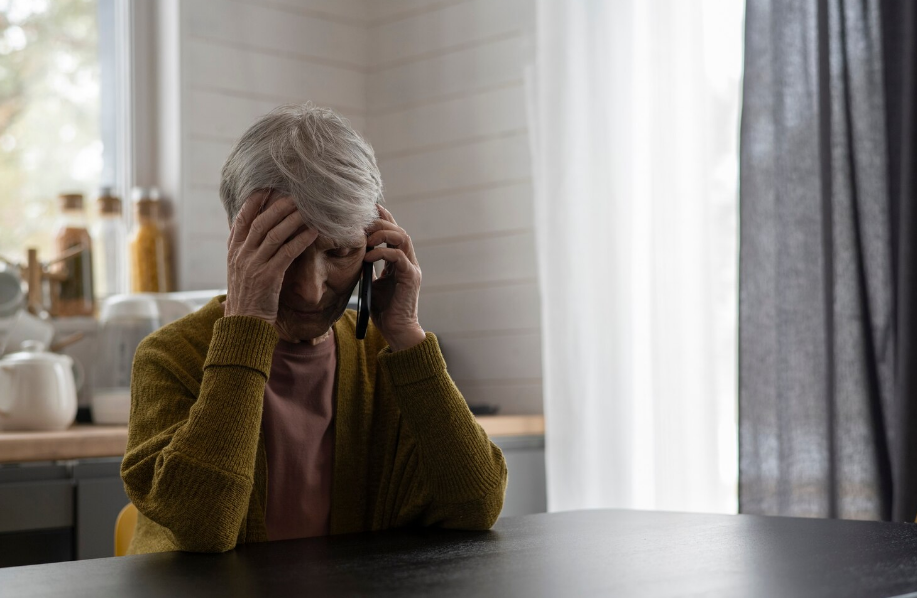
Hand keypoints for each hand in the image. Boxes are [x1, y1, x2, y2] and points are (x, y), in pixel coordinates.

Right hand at [224, 192, 317, 323]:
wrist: (244, 324)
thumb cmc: (248, 297)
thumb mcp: (240, 270)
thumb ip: (247, 251)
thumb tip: (258, 231)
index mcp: (233, 251)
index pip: (242, 219)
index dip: (254, 201)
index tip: (267, 188)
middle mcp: (241, 255)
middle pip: (260, 222)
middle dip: (278, 206)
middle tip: (295, 195)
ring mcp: (253, 265)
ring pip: (274, 235)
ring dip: (293, 220)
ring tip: (308, 209)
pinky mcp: (268, 277)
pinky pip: (287, 253)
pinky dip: (301, 240)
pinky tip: (313, 233)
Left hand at [365, 205, 424, 350]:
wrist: (396, 331)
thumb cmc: (384, 310)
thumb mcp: (371, 284)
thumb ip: (369, 269)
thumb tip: (355, 256)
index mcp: (400, 261)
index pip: (393, 233)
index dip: (382, 219)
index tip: (367, 210)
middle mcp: (409, 261)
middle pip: (399, 230)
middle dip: (380, 223)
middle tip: (362, 224)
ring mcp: (412, 268)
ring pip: (403, 238)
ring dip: (383, 234)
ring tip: (367, 238)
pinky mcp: (411, 278)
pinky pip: (398, 256)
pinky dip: (382, 253)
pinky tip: (368, 257)